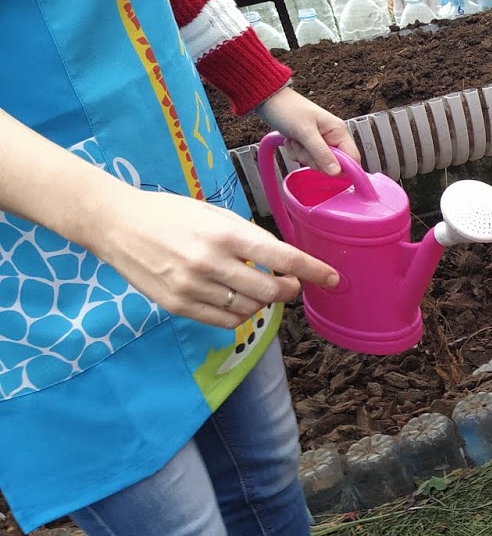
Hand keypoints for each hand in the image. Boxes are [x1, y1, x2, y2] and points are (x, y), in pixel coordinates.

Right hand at [93, 182, 339, 328]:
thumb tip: (285, 261)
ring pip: (250, 309)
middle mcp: (210, 262)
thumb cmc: (170, 214)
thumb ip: (250, 238)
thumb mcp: (215, 215)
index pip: (282, 258)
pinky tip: (238, 300)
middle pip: (271, 291)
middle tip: (291, 284)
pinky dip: (241, 315)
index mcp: (223, 234)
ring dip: (264, 303)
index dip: (313, 270)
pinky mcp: (177, 305)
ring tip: (258, 288)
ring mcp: (192, 287)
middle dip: (290, 290)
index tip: (332, 278)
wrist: (115, 224)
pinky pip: (226, 321)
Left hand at [254, 86, 358, 175]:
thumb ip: (322, 153)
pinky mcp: (309, 145)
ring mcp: (321, 141)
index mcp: (339, 131)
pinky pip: (306, 159)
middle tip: (304, 146)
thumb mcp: (305, 132)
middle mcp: (333, 137)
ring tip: (296, 139)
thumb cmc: (288, 109)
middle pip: (333, 164)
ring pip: (318, 163)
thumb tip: (336, 172)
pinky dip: (296, 153)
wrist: (269, 100)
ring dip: (302, 155)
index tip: (325, 167)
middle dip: (315, 160)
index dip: (342, 167)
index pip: (352, 158)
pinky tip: (292, 140)